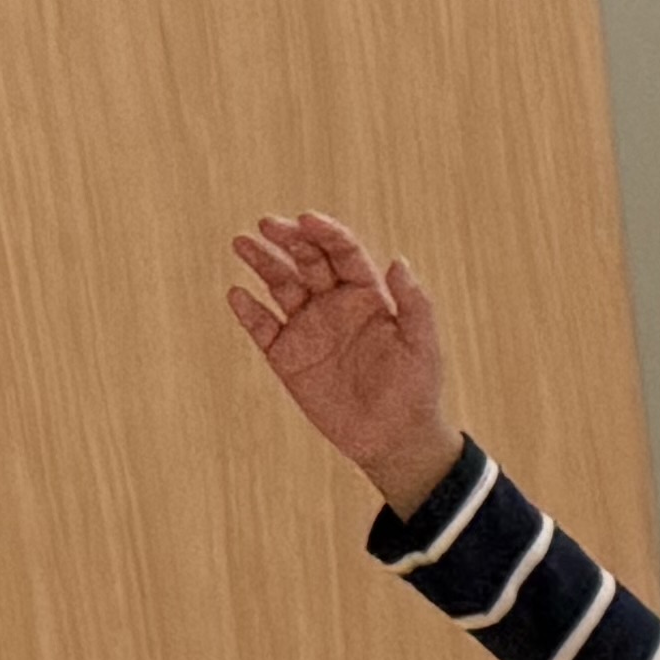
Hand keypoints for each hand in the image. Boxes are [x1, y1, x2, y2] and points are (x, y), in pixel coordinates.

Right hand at [227, 210, 463, 512]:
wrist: (395, 439)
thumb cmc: (416, 391)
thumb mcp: (421, 347)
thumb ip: (414, 305)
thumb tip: (399, 261)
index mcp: (367, 296)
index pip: (343, 253)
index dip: (326, 233)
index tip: (307, 219)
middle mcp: (334, 304)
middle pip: (306, 260)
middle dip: (287, 238)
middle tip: (267, 224)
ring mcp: (308, 327)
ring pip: (279, 284)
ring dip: (261, 262)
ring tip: (242, 243)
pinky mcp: (287, 355)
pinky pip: (262, 327)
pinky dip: (248, 311)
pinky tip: (238, 296)